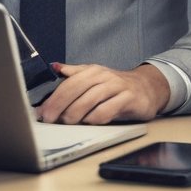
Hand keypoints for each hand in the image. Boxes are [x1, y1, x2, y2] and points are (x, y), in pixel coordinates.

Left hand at [37, 63, 169, 124]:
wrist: (147, 87)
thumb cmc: (116, 86)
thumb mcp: (94, 76)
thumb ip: (75, 73)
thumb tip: (55, 67)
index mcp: (92, 71)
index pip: (68, 83)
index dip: (54, 98)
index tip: (43, 111)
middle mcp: (103, 76)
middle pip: (76, 90)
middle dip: (60, 106)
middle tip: (51, 119)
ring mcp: (117, 87)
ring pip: (90, 100)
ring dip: (76, 113)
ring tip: (68, 122)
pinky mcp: (129, 99)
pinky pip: (108, 110)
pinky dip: (96, 118)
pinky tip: (90, 123)